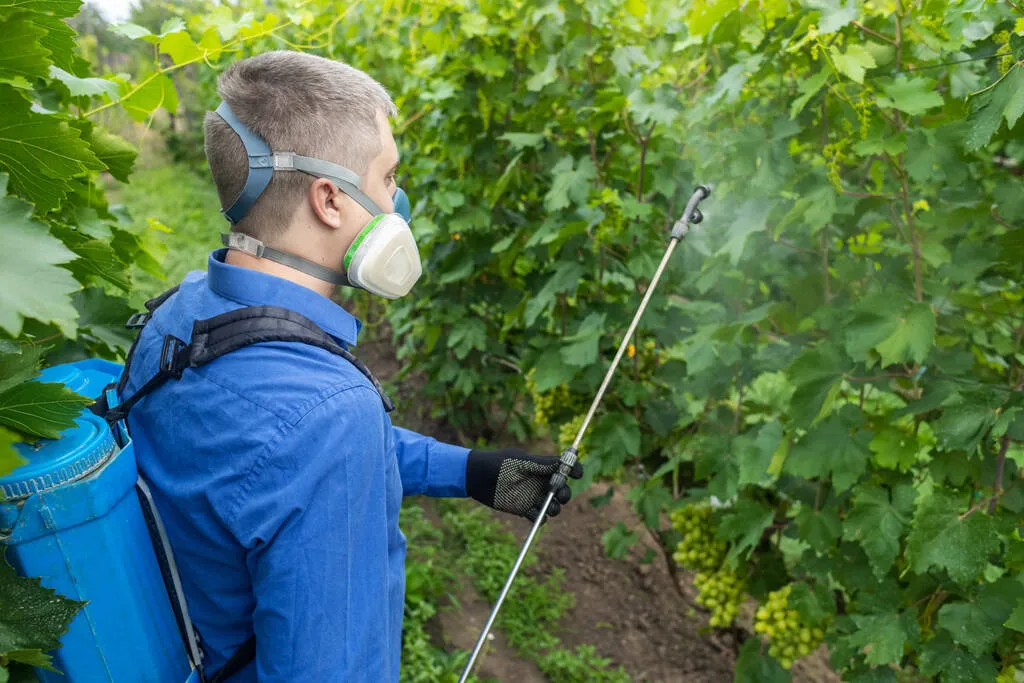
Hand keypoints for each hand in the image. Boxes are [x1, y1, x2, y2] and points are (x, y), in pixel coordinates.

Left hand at [465, 448, 583, 521]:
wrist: (477, 477)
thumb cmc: (498, 463)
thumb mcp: (521, 462)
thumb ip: (542, 464)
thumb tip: (564, 461)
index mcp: (542, 468)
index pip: (565, 469)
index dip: (574, 470)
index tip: (577, 473)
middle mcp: (541, 482)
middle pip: (563, 490)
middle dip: (565, 493)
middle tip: (557, 493)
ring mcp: (533, 496)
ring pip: (553, 506)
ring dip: (554, 508)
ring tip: (547, 507)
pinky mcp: (524, 509)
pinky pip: (538, 517)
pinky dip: (539, 518)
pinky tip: (534, 514)